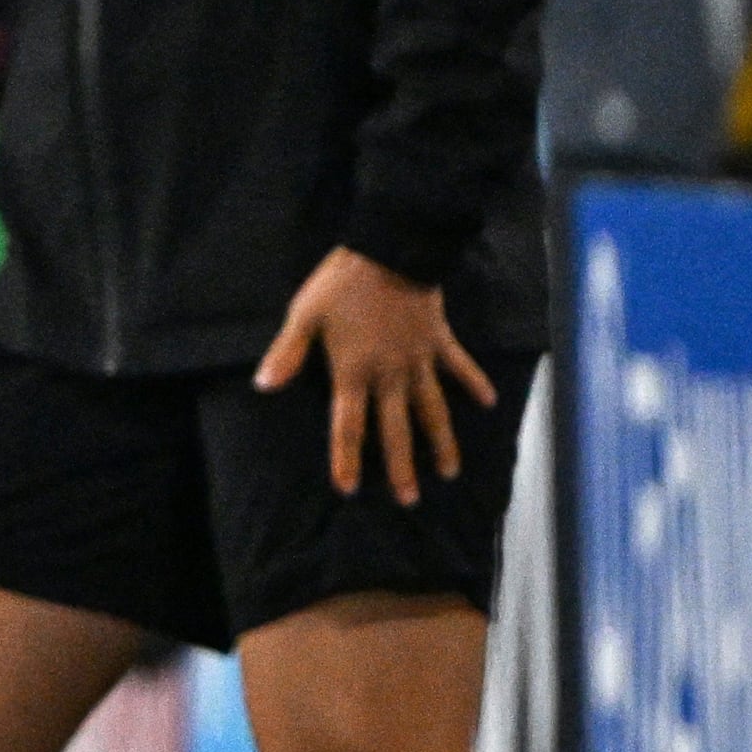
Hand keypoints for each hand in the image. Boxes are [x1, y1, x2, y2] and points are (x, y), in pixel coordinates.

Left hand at [256, 245, 496, 503]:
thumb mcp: (304, 316)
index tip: (349, 489)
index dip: (346, 458)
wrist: (390, 251)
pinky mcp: (439, 340)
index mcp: (354, 372)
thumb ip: (287, 354)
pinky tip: (489, 401)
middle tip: (409, 500)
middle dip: (400, 466)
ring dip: (441, 441)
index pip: (347, 426)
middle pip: (396, 429)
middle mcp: (390, 375)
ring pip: (433, 409)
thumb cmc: (341, 284)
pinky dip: (474, 383)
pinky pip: (459, 367)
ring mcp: (419, 360)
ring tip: (448, 472)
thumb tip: (263, 385)